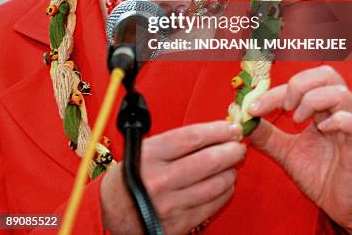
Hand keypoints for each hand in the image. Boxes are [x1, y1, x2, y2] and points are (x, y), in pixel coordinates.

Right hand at [101, 120, 245, 233]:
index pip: (193, 137)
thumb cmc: (130, 175)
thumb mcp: (144, 149)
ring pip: (213, 185)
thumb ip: (175, 141)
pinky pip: (210, 206)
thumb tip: (211, 132)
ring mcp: (170, 203)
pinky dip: (223, 193)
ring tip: (233, 164)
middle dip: (230, 150)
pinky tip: (225, 184)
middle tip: (239, 145)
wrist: (112, 211)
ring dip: (230, 172)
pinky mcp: (178, 223)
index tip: (231, 127)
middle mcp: (161, 179)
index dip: (217, 130)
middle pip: (208, 161)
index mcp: (151, 155)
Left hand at [248, 65, 351, 233]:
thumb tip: (243, 122)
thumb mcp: (286, 152)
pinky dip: (335, 120)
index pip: (299, 84)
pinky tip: (321, 130)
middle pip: (325, 74)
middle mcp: (340, 108)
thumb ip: (267, 135)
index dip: (272, 92)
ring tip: (297, 120)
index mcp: (323, 106)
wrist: (340, 206)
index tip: (252, 108)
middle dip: (298, 85)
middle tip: (284, 107)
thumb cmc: (319, 174)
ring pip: (339, 92)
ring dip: (312, 101)